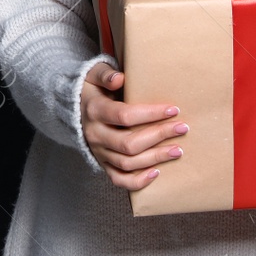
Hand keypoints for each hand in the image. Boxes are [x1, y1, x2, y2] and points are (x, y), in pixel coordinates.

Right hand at [79, 62, 187, 189]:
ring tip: (178, 150)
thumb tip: (120, 78)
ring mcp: (98, 152)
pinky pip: (119, 179)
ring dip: (155, 158)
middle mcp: (95, 134)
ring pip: (127, 163)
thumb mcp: (93, 73)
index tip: (173, 110)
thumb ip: (105, 74)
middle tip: (182, 128)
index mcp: (94, 110)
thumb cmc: (92, 88)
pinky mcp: (102, 163)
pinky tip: (157, 173)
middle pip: (129, 143)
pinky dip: (138, 181)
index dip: (151, 114)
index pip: (124, 115)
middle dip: (159, 136)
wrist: (73, 108)